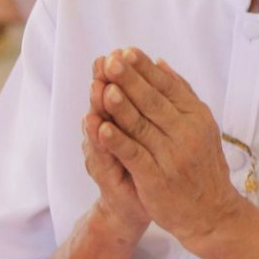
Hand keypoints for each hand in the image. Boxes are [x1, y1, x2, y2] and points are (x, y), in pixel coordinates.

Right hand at [81, 57, 149, 242]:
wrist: (140, 207)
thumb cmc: (150, 166)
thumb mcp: (155, 132)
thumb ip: (153, 102)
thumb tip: (161, 66)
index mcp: (122, 122)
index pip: (118, 91)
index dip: (120, 73)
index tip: (122, 51)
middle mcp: (107, 135)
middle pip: (104, 104)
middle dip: (106, 82)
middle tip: (105, 62)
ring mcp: (102, 154)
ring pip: (97, 127)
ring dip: (98, 107)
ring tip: (99, 87)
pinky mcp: (105, 176)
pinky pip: (101, 156)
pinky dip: (100, 141)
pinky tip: (99, 126)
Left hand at [87, 49, 253, 258]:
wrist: (211, 212)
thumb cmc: (202, 168)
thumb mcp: (201, 126)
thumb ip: (182, 95)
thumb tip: (161, 63)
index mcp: (198, 117)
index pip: (169, 87)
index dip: (145, 70)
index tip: (126, 52)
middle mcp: (188, 133)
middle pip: (153, 102)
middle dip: (130, 80)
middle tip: (111, 61)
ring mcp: (172, 156)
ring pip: (141, 126)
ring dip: (121, 106)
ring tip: (104, 86)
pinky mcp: (157, 178)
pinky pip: (134, 155)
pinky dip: (116, 141)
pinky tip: (101, 128)